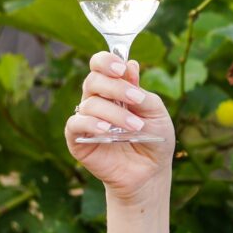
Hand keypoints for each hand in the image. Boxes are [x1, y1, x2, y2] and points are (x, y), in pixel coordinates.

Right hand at [65, 52, 175, 202]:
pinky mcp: (78, 139)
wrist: (151, 171)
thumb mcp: (156, 112)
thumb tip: (130, 64)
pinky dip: (91, 123)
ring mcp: (86, 119)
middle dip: (116, 87)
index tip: (121, 69)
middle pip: (93, 80)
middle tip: (136, 100)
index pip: (100, 65)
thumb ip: (142, 92)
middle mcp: (97, 100)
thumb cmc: (154, 138)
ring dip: (115, 113)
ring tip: (136, 127)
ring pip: (90, 104)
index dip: (107, 61)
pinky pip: (75, 124)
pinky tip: (107, 130)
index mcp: (115, 89)